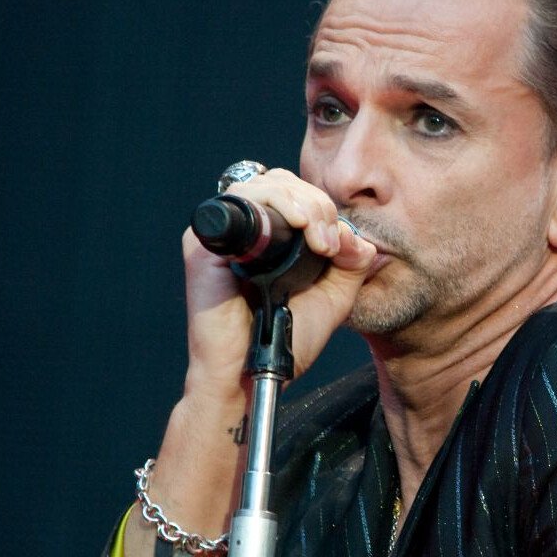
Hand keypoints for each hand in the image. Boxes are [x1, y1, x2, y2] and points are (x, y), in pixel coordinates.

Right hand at [181, 166, 378, 395]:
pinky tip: (297, 226)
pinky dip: (273, 204)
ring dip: (301, 203)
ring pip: (263, 185)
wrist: (250, 374)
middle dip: (316, 204)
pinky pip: (238, 202)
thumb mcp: (332, 297)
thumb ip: (350, 264)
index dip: (322, 207)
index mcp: (269, 237)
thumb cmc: (285, 339)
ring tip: (317, 239)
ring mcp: (221, 236)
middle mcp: (243, 231)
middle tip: (328, 244)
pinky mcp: (202, 245)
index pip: (295, 193)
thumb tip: (354, 235)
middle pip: (282, 183)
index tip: (336, 244)